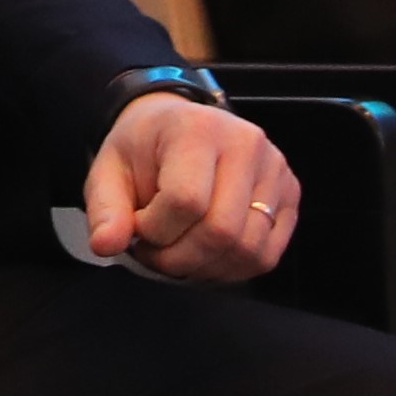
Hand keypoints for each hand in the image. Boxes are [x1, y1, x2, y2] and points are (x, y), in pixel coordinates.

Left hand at [85, 93, 298, 282]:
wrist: (174, 126)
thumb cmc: (142, 149)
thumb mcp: (108, 171)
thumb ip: (105, 209)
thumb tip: (106, 246)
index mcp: (198, 130)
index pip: (186, 201)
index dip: (155, 230)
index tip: (137, 226)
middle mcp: (247, 144)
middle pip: (221, 231)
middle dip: (178, 258)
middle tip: (154, 252)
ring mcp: (275, 169)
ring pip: (248, 249)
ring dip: (205, 267)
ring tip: (178, 251)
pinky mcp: (290, 193)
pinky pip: (267, 254)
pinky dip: (232, 268)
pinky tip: (205, 255)